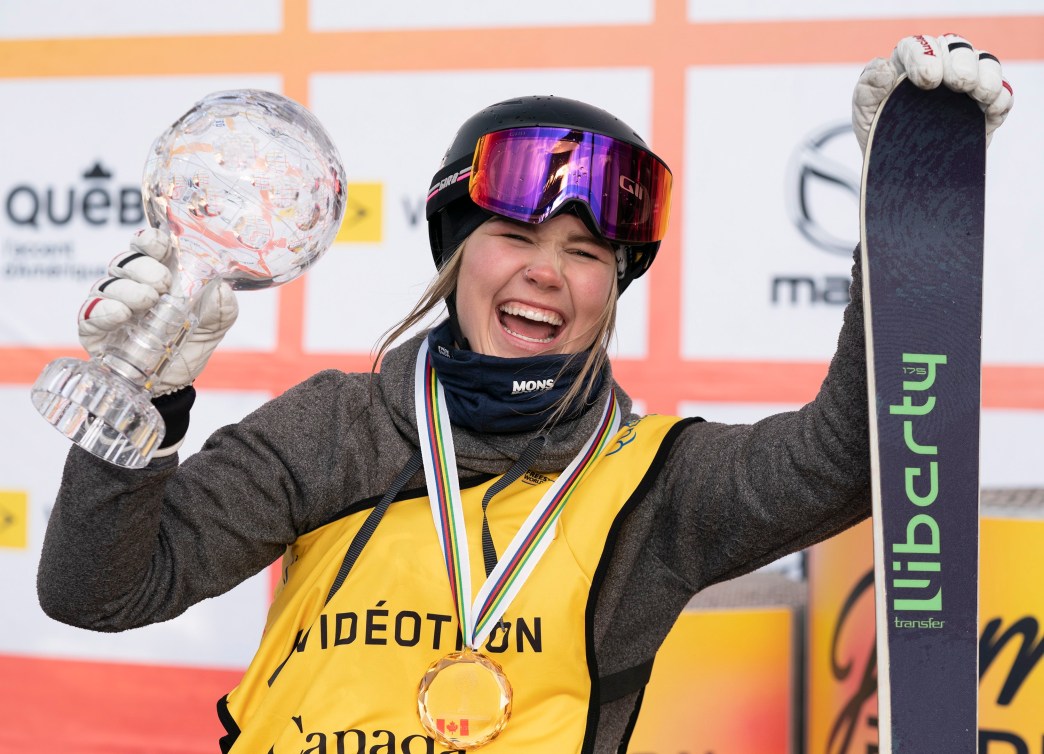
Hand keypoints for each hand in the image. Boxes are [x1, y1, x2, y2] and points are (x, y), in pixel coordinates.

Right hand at [78, 228, 237, 395]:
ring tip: (147, 301)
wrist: (174, 383)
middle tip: (163, 284)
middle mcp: (129, 283)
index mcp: (157, 273)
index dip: (151, 240)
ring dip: (128, 289)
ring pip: (108, 283)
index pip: (146, 244)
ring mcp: (109, 304)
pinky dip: (105, 310)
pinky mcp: (93, 328)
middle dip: (145, 268)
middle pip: (126, 260)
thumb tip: (222, 287)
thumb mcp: (214, 324)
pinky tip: (121, 314)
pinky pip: (89, 312)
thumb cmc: (189, 342)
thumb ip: (222, 305)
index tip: (162, 245)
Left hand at [852, 33, 1013, 153]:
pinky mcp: (984, 107)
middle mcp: (940, 66)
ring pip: (985, 62)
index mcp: (908, 64)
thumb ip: (868, 89)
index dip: (925, 56)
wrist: (899, 171)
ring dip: (986, 75)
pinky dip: (1001, 97)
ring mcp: (965, 85)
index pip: (918, 45)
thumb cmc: (879, 135)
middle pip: (957, 47)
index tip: (927, 80)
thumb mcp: (865, 115)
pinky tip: (991, 110)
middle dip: (960, 63)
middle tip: (958, 84)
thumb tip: (885, 68)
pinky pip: (1003, 91)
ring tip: (979, 94)